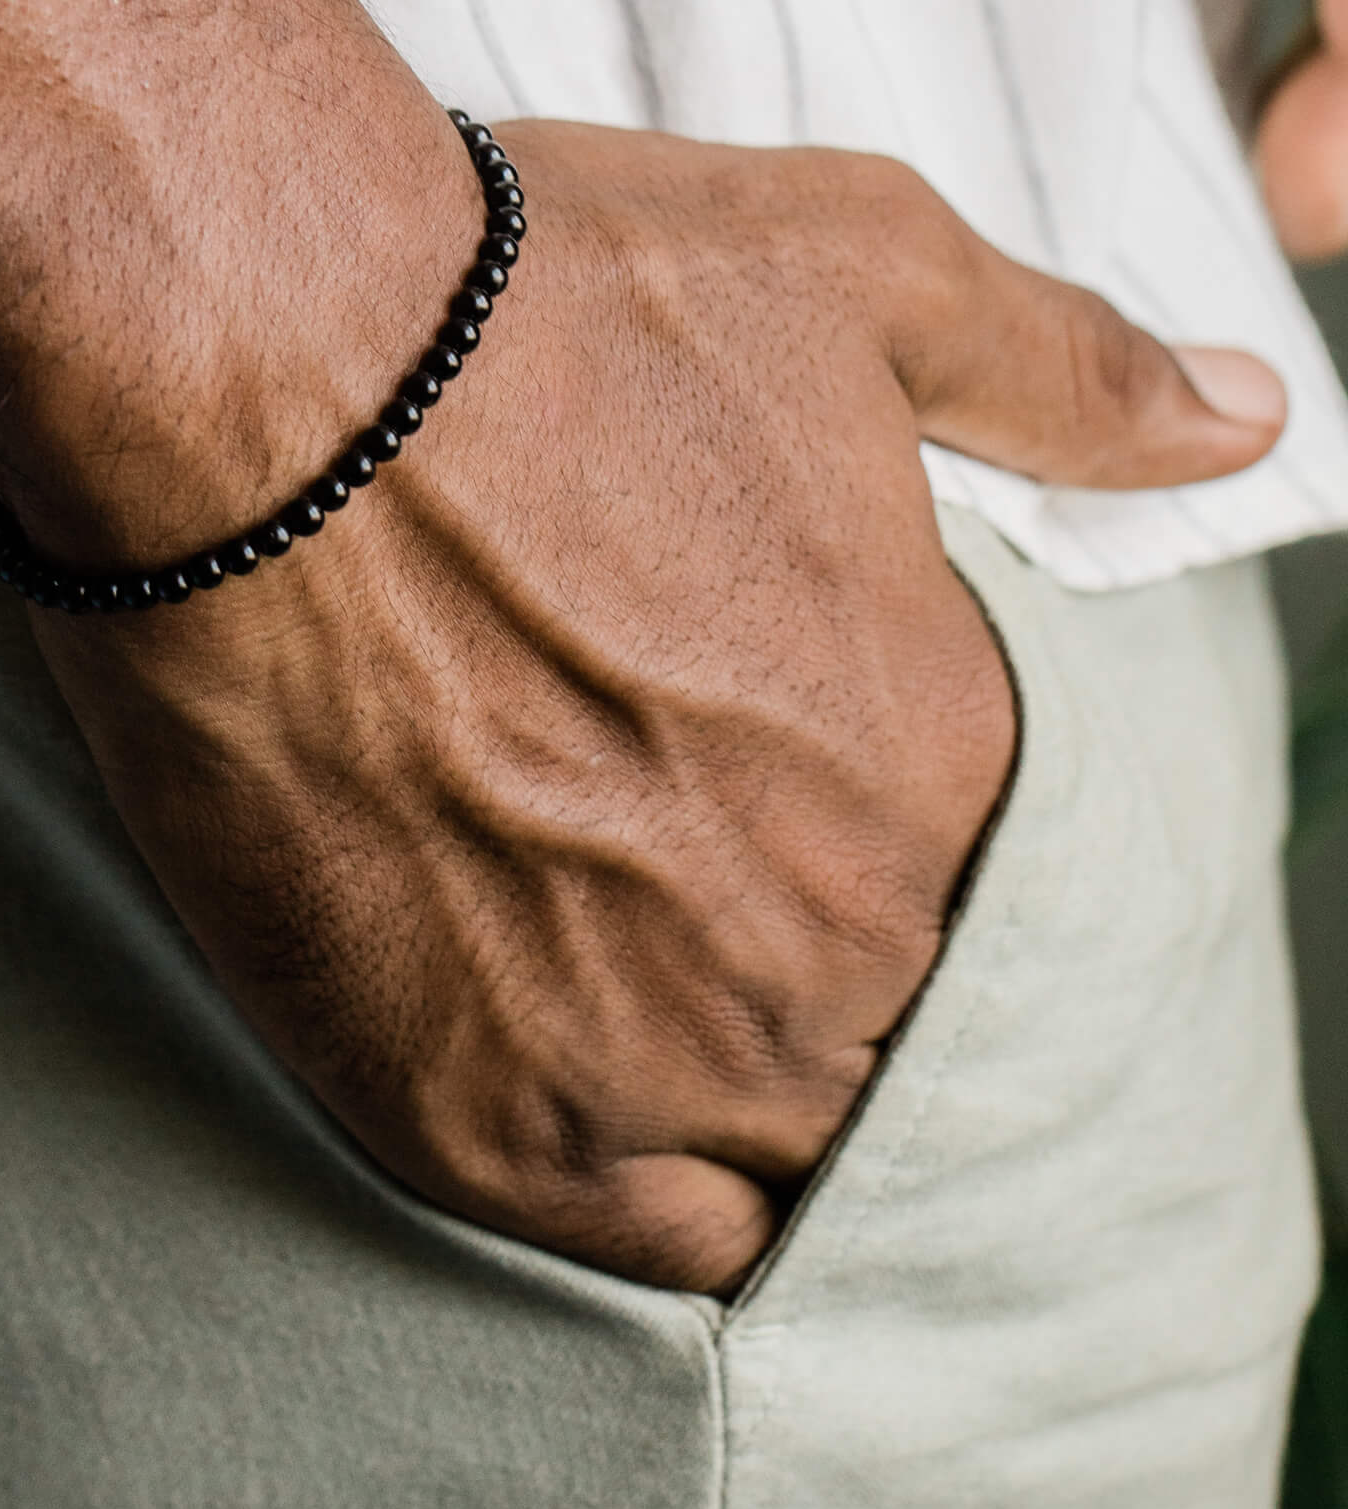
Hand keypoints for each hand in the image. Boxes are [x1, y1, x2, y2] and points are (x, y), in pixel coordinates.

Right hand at [21, 125, 1282, 1294]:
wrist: (260, 374)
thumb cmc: (545, 309)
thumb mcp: (855, 270)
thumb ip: (1067, 371)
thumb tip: (1248, 413)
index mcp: (942, 765)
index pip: (993, 887)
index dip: (900, 839)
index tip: (803, 782)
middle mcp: (828, 940)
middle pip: (886, 1029)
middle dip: (823, 960)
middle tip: (702, 872)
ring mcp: (648, 1050)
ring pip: (774, 1153)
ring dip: (739, 1087)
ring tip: (647, 988)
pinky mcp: (465, 1107)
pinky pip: (623, 1238)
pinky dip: (637, 1188)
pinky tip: (596, 1099)